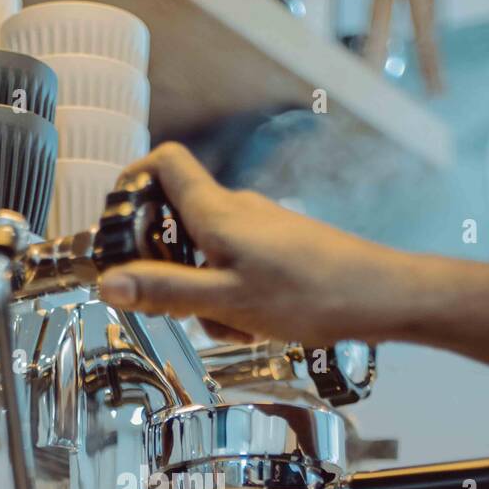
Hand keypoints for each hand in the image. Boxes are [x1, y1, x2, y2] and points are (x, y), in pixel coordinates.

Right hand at [97, 142, 418, 346]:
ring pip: (208, 256)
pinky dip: (234, 298)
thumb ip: (164, 291)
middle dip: (170, 270)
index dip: (132, 182)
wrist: (380, 296)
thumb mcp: (226, 300)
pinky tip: (257, 324)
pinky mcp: (279, 248)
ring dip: (207, 295)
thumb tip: (107, 283)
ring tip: (234, 325)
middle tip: (180, 307)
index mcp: (216, 212)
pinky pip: (236, 268)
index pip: (163, 163)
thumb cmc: (312, 294)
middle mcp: (237, 210)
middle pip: (178, 224)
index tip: (117, 220)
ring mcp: (260, 228)